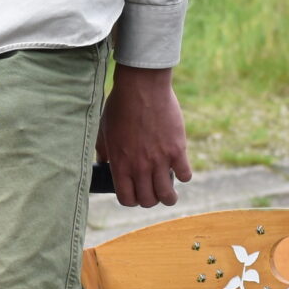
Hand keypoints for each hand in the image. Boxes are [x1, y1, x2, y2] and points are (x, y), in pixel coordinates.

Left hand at [98, 64, 191, 207]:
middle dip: (151, 201)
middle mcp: (139, 166)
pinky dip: (183, 175)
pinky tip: (179, 168)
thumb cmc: (119, 105)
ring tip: (170, 192)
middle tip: (153, 192)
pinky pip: (185, 175)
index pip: (126, 198)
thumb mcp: (104, 130)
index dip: (131, 200)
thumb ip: (104, 150)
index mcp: (119, 163)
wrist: (142, 87)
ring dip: (169, 197)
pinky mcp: (177, 150)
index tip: (136, 194)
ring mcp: (159, 159)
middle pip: (148, 200)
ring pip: (167, 195)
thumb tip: (103, 163)